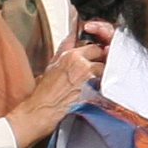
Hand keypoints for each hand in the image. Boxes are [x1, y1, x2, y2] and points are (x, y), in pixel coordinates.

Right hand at [7, 21, 113, 147]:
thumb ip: (65, 47)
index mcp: (72, 56)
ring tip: (91, 85)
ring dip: (102, 78)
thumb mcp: (52, 64)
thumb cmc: (45, 91)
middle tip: (93, 74)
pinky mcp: (94, 93)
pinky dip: (102, 89)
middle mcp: (83, 66)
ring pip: (106, 74)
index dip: (96, 54)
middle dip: (101, 65)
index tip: (94, 59)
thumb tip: (72, 36)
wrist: (42, 110)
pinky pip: (105, 88)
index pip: (95, 48)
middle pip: (103, 60)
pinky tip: (92, 94)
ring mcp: (90, 80)